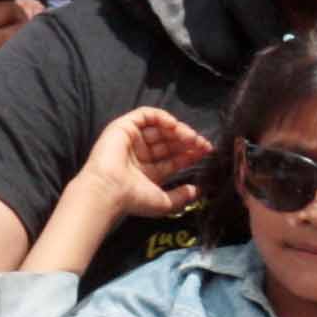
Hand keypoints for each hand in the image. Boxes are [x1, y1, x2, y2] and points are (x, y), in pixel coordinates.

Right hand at [75, 106, 211, 219]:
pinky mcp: (123, 127)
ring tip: (190, 137)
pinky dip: (161, 117)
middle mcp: (140, 154)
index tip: (207, 151)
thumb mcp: (164, 202)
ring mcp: (131, 140)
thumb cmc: (133, 199)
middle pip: (169, 141)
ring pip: (160, 128)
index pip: (174, 157)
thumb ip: (182, 196)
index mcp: (148, 171)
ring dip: (178, 130)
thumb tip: (198, 191)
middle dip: (188, 141)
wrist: (109, 190)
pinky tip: (174, 125)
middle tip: (202, 143)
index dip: (190, 153)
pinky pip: (145, 115)